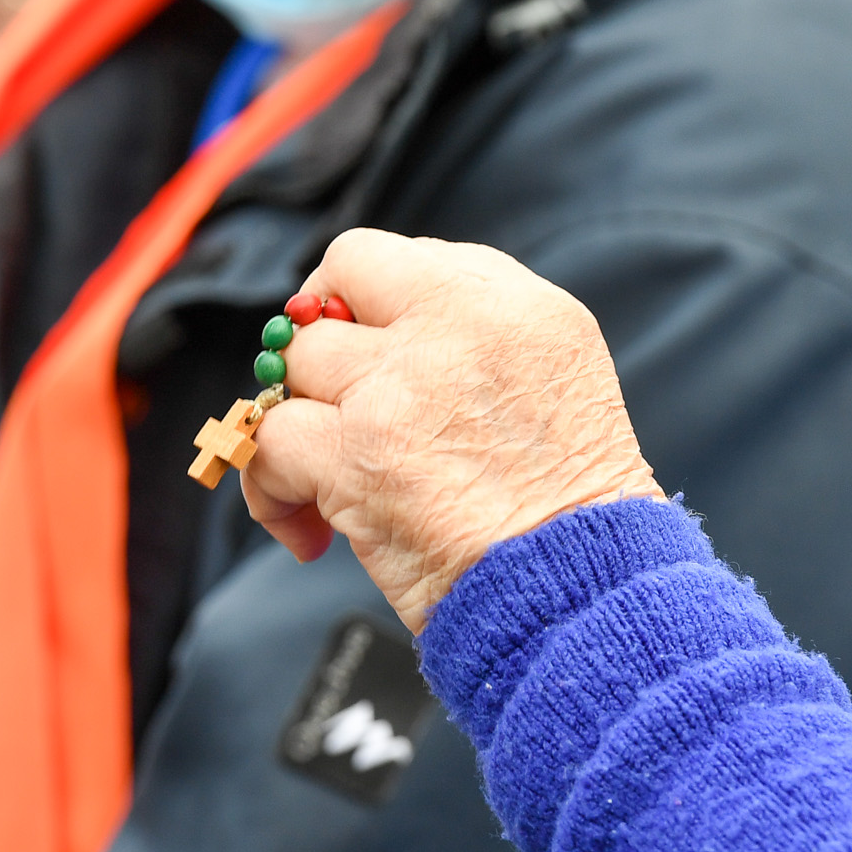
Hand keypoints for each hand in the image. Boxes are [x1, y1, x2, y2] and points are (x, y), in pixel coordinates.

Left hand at [241, 230, 660, 629]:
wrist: (581, 591)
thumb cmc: (570, 512)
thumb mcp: (555, 382)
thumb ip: (473, 340)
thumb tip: (370, 331)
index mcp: (514, 305)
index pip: (392, 260)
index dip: (358, 305)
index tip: (360, 351)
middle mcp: (458, 327)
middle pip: (332, 294)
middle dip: (321, 353)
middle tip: (330, 406)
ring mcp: (401, 387)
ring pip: (293, 364)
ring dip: (301, 422)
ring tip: (325, 481)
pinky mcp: (358, 455)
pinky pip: (271, 441)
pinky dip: (273, 490)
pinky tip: (308, 530)